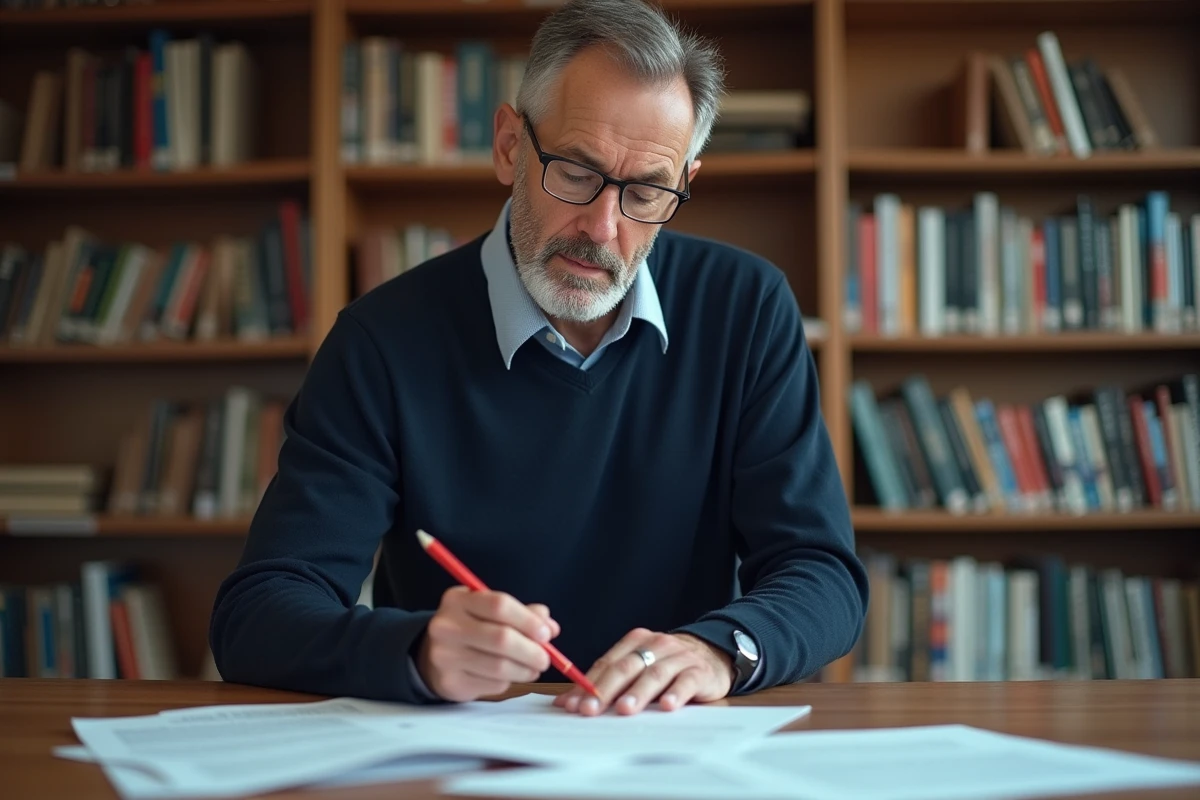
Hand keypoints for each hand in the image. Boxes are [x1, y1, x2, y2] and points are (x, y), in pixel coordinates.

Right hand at [416, 587, 560, 702]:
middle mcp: (446, 626)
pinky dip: (508, 681)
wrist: (432, 656)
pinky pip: (492, 684)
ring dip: (525, 670)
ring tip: (533, 669)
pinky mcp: (450, 682)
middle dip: (532, 651)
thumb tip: (550, 627)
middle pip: (501, 638)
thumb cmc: (470, 629)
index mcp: (457, 600)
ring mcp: (445, 656)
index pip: (499, 605)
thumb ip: (521, 614)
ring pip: (499, 666)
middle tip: (545, 659)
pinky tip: (509, 676)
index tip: (547, 633)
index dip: (528, 620)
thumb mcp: (489, 612)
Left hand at [552, 629, 733, 715]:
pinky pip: (686, 682)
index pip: (608, 663)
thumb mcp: (638, 668)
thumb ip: (606, 682)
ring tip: (624, 709)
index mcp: (636, 641)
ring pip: (654, 674)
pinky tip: (667, 706)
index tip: (574, 705)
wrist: (713, 654)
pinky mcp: (699, 671)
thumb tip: (567, 703)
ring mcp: (678, 657)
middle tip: (591, 709)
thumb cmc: (668, 665)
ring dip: (638, 693)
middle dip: (606, 690)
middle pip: (627, 667)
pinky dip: (675, 693)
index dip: (588, 684)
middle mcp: (656, 645)